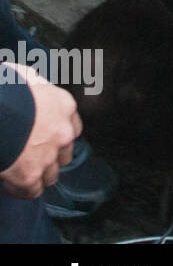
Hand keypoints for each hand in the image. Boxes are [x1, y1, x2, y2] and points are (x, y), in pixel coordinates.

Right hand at [1, 64, 80, 200]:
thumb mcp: (22, 75)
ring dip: (39, 174)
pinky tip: (11, 184)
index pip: (72, 128)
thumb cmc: (4, 90)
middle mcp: (63, 133)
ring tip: (22, 171)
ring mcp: (48, 156)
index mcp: (64, 107)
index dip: (58, 135)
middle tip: (31, 156)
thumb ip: (33, 82)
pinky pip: (32, 191)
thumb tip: (29, 79)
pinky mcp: (29, 176)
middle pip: (65, 153)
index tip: (46, 138)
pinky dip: (22, 189)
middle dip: (51, 156)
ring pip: (51, 174)